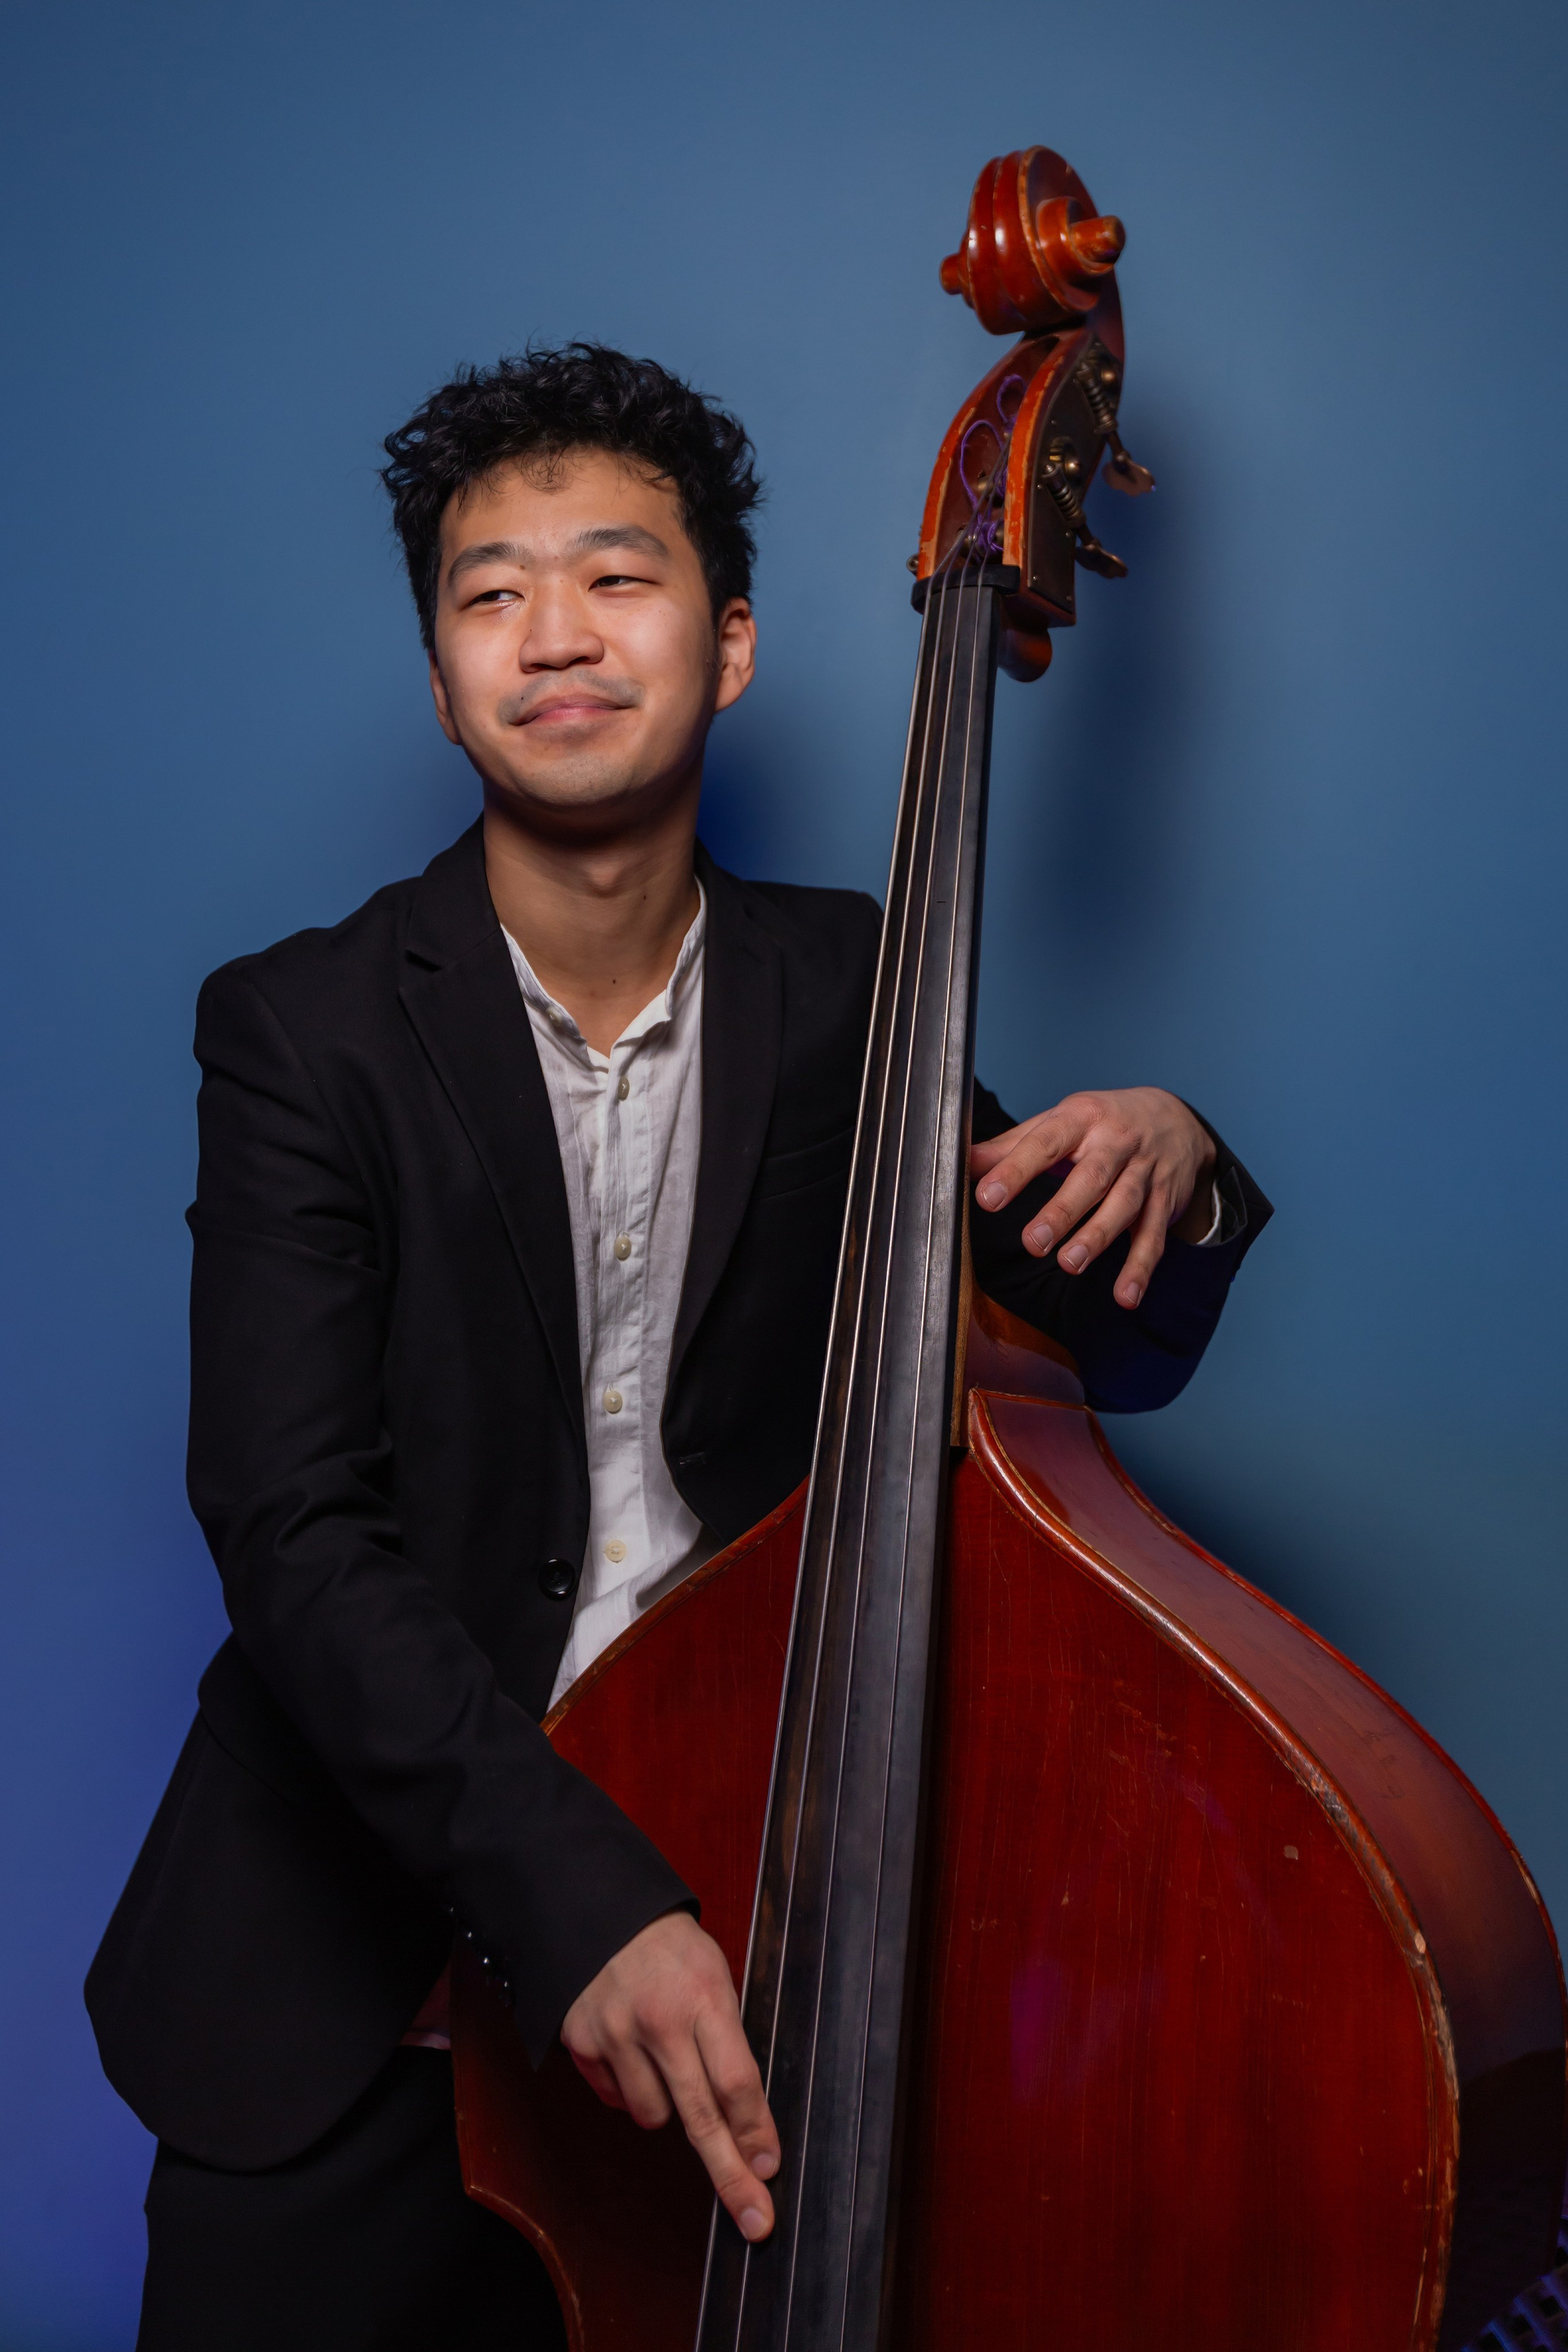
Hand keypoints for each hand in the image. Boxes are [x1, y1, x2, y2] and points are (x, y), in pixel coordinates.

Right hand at [561, 1909, 779, 2241]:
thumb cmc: (672, 1951)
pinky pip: (617, 2100)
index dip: (755, 2131)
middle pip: (701, 2117)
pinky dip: (631, 2089)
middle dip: (731, 2174)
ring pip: (654, 2117)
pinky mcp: (582, 2045)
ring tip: (666, 2060)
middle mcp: (658, 2021)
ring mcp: (615, 2035)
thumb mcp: (715, 1978)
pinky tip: (633, 2052)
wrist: (602, 1911)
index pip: (736, 2080)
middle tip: (755, 2219)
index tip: (769, 2167)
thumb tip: (748, 2122)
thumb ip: (728, 2042)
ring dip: (669, 2106)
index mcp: (702, 1997)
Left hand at [970, 1088, 1216, 1309]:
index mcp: (1081, 1118)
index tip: (987, 1197)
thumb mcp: (1060, 1121)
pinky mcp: (1164, 1202)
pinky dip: (1141, 1268)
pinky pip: (1153, 1236)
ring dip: (1098, 1237)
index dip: (1016, 1169)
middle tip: (1033, 1242)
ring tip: (1070, 1264)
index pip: (1045, 1143)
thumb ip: (1013, 1145)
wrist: (1176, 1117)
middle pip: (1091, 1177)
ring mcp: (1145, 1172)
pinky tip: (1125, 1296)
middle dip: (1062, 1211)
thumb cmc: (1104, 1122)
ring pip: (1123, 1205)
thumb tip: (964, 1160)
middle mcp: (1116, 1142)